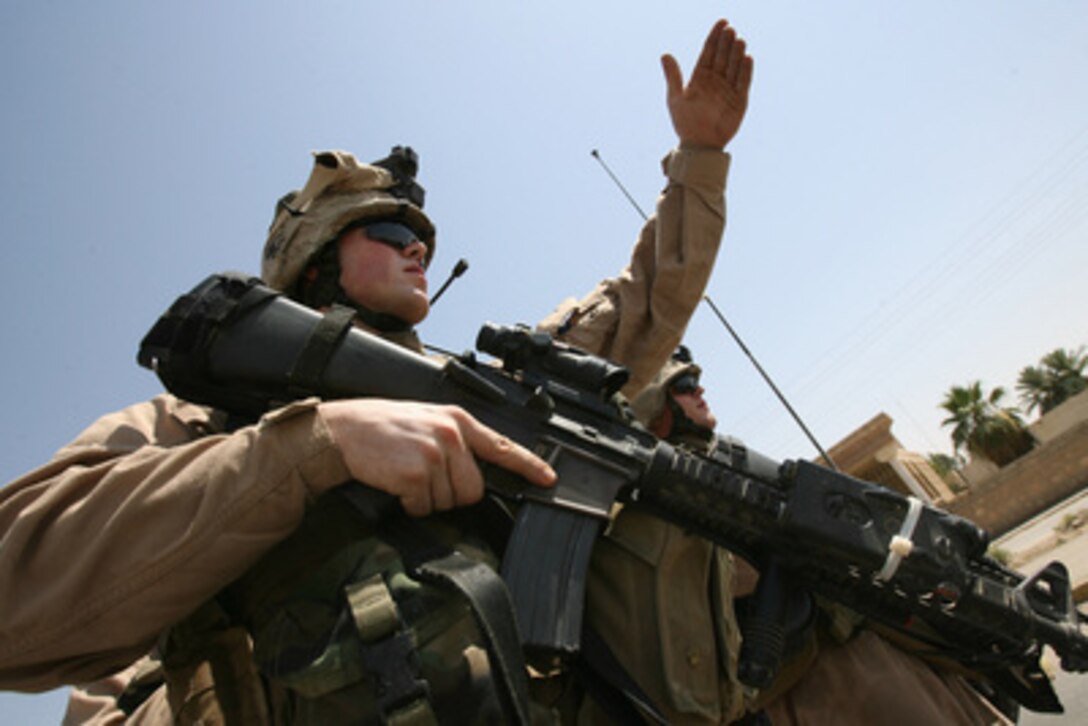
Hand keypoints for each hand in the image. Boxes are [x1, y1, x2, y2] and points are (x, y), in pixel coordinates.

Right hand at [319, 399, 555, 515]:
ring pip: (450, 501)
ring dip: (427, 499)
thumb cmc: (382, 429)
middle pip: (474, 488)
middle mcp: (451, 434)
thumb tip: (475, 472)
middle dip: (451, 494)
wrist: (343, 431)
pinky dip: (409, 504)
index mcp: (457, 420)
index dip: (529, 466)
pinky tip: (396, 484)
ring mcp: (435, 453)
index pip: (502, 445)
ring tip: (406, 475)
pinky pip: (424, 507)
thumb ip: (455, 440)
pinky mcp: (417, 472)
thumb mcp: (427, 421)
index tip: (549, 480)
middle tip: (424, 478)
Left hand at [661, 19, 753, 149]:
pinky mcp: (739, 101)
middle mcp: (716, 81)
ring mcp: (728, 90)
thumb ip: (673, 75)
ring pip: (734, 67)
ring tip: (739, 40)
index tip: (722, 22)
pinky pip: (743, 83)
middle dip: (726, 43)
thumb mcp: (675, 97)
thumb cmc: (684, 123)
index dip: (715, 37)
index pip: (709, 52)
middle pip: (723, 57)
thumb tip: (664, 54)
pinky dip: (745, 71)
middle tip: (730, 29)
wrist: (698, 145)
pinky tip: (747, 58)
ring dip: (737, 54)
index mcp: (700, 77)